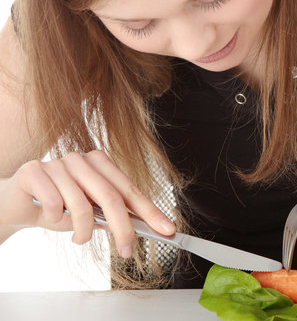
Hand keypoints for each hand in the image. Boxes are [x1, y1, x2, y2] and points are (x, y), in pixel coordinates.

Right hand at [0, 150, 176, 256]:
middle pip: (112, 197)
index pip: (131, 189)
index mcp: (100, 163)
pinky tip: (49, 216)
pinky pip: (55, 204)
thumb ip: (114, 215)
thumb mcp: (91, 212)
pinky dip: (55, 219)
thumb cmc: (57, 207)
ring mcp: (58, 162)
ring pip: (83, 206)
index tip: (167, 229)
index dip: (151, 211)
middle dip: (124, 229)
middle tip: (127, 251)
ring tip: (78, 238)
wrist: (14, 203)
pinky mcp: (34, 171)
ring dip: (83, 231)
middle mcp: (82, 159)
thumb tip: (147, 228)